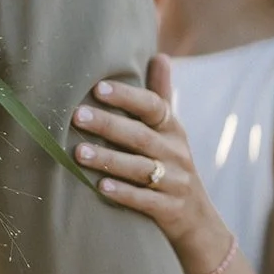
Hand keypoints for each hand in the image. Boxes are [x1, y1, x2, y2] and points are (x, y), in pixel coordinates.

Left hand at [71, 55, 229, 273]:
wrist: (198, 219)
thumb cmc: (172, 164)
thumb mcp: (171, 131)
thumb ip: (162, 95)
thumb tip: (160, 55)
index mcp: (172, 129)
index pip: (154, 107)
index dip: (128, 97)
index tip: (99, 88)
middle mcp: (176, 153)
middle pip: (140, 136)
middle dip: (108, 125)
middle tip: (76, 116)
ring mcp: (174, 182)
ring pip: (139, 168)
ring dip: (108, 160)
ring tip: (78, 153)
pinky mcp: (169, 209)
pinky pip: (144, 200)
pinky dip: (123, 193)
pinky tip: (99, 186)